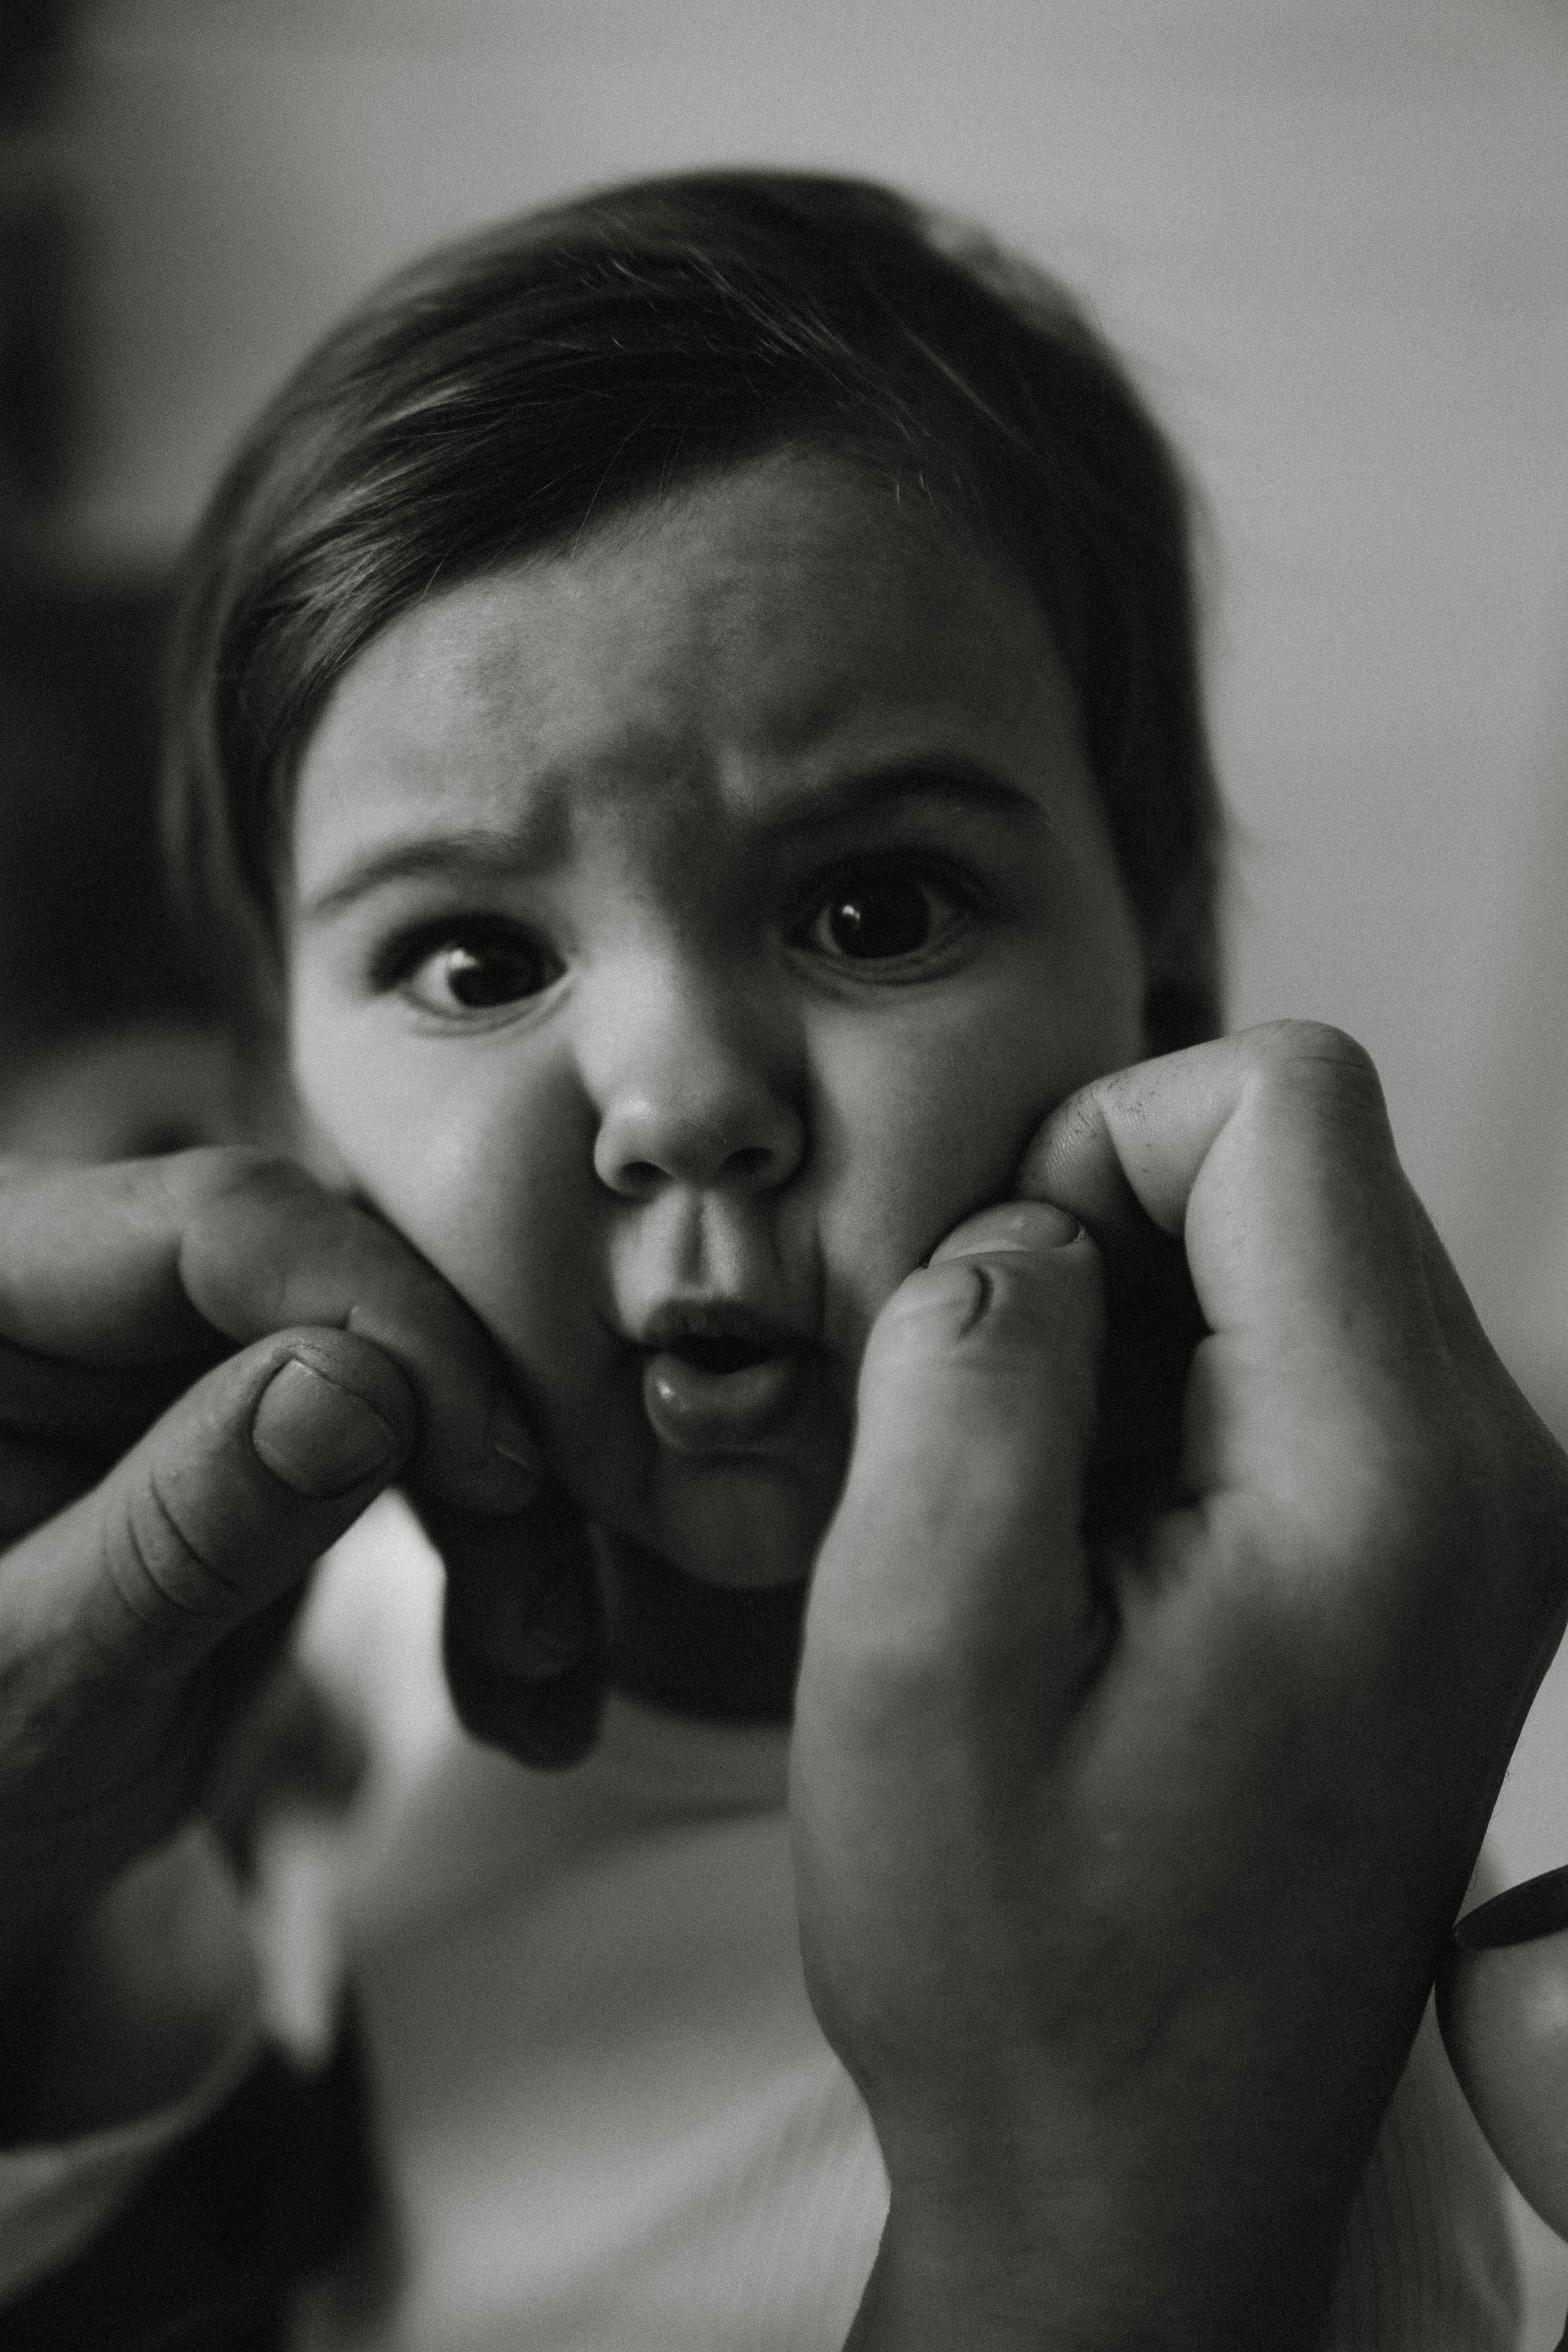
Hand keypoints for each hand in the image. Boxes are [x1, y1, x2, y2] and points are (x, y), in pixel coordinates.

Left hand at [0, 1148, 597, 1981]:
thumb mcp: (26, 1684)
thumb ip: (177, 1533)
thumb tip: (366, 1387)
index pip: (215, 1224)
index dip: (383, 1316)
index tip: (494, 1463)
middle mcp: (96, 1294)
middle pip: (351, 1286)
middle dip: (472, 1446)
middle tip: (535, 1618)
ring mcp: (190, 1362)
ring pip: (421, 1371)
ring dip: (507, 1528)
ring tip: (533, 1683)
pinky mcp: (272, 1437)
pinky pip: (428, 1454)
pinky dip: (493, 1568)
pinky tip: (524, 1696)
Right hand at [791, 1023, 1567, 2350]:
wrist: (1137, 2185)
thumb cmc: (1022, 1963)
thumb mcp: (914, 1647)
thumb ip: (965, 1371)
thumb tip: (1020, 1239)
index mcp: (1387, 1476)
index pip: (1281, 1101)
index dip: (1092, 1147)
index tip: (993, 1317)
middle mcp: (1485, 1477)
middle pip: (1295, 1168)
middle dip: (1107, 1243)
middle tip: (996, 1440)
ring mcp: (1474, 1526)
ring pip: (1289, 1259)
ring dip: (1131, 1339)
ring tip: (1042, 1525)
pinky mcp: (1433, 1569)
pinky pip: (1299, 1372)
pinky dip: (1172, 1412)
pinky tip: (1097, 1562)